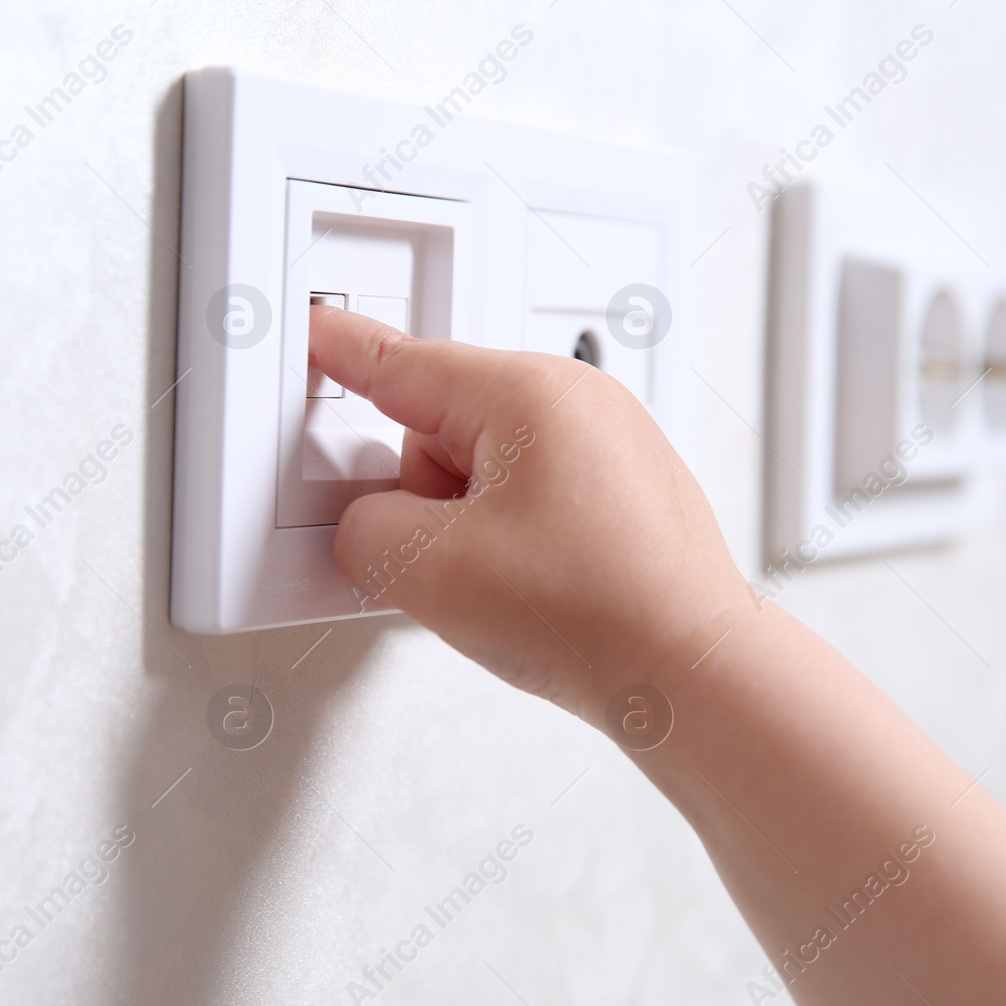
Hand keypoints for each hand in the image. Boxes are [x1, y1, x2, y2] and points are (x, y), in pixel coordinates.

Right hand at [309, 305, 744, 717]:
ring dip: (470, 527)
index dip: (340, 352)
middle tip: (448, 560)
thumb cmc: (602, 614)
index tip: (311, 330)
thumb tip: (368, 528)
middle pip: (441, 428)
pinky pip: (533, 498)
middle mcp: (579, 402)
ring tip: (511, 587)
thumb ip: (363, 530)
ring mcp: (612, 445)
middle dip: (424, 496)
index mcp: (530, 393)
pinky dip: (515, 541)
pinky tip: (535, 591)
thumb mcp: (432, 571)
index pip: (401, 363)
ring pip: (485, 471)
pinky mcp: (627, 492)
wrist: (694, 675)